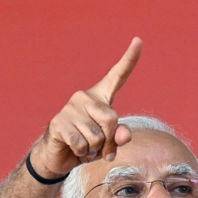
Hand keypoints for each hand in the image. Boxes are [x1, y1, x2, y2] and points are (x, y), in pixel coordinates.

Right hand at [30, 37, 142, 178]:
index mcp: (100, 97)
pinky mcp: (58, 122)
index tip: (138, 40)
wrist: (58, 157)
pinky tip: (73, 148)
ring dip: (93, 149)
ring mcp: (70, 107)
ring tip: (83, 146)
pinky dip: (81, 152)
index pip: (118, 76)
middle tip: (97, 147)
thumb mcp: (108, 144)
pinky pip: (81, 143)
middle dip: (108, 141)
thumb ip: (120, 138)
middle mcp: (84, 97)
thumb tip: (125, 135)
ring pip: (96, 136)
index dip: (129, 59)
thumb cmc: (87, 147)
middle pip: (111, 119)